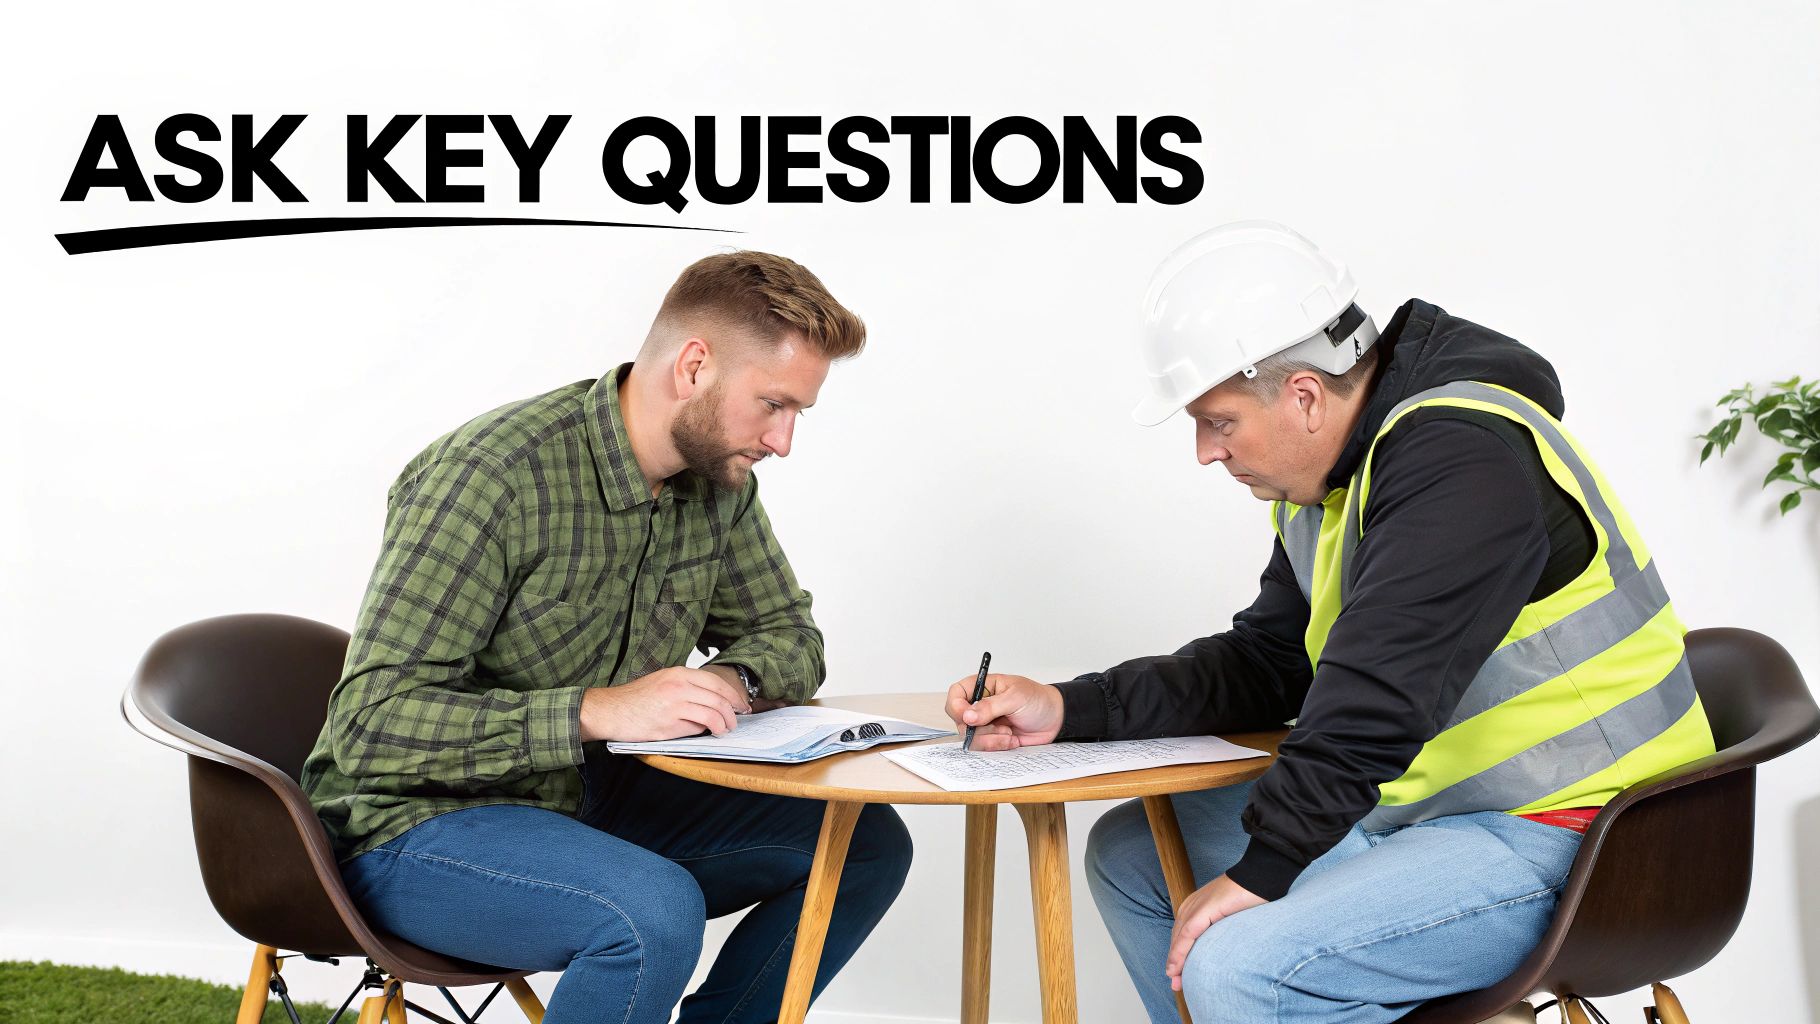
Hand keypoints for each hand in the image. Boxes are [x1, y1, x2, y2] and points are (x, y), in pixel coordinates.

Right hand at [579, 666, 750, 742]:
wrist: (609, 710)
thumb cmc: (635, 699)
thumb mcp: (662, 682)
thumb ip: (686, 688)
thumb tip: (712, 702)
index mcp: (678, 673)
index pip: (715, 682)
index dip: (733, 695)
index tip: (740, 704)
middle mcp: (678, 686)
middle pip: (719, 698)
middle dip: (733, 712)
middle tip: (737, 720)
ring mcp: (674, 705)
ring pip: (713, 713)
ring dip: (724, 724)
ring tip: (725, 729)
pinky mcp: (668, 724)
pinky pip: (697, 727)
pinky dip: (707, 731)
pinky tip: (709, 733)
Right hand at [944, 673, 1063, 750]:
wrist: (1056, 719)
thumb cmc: (1038, 700)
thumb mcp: (1015, 697)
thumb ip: (990, 706)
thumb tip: (967, 716)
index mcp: (982, 687)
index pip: (956, 694)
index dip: (957, 707)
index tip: (969, 718)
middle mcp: (979, 705)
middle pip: (960, 720)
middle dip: (980, 728)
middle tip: (1000, 725)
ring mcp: (985, 723)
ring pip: (971, 737)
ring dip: (991, 738)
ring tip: (1009, 732)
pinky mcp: (992, 738)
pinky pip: (984, 747)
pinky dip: (998, 745)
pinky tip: (1012, 738)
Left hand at [1165, 874, 1267, 990]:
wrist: (1259, 878)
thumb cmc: (1250, 896)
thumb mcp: (1229, 916)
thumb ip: (1219, 928)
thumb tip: (1221, 948)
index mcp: (1195, 906)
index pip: (1182, 934)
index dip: (1179, 955)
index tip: (1177, 975)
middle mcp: (1191, 906)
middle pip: (1178, 938)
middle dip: (1175, 962)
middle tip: (1175, 983)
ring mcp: (1195, 907)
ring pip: (1179, 939)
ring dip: (1176, 961)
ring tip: (1175, 980)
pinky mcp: (1203, 910)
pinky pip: (1187, 935)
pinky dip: (1180, 953)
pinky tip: (1177, 966)